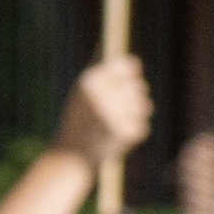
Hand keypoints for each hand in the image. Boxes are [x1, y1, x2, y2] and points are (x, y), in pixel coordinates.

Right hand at [57, 54, 152, 168]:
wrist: (69, 155)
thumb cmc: (78, 120)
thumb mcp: (84, 94)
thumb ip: (105, 76)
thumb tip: (130, 59)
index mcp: (90, 82)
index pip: (125, 65)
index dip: (130, 72)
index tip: (129, 78)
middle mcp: (103, 95)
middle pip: (138, 86)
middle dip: (134, 96)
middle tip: (117, 107)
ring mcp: (115, 115)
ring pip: (144, 106)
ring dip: (135, 114)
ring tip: (115, 122)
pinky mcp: (124, 133)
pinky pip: (141, 125)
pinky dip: (133, 131)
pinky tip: (116, 136)